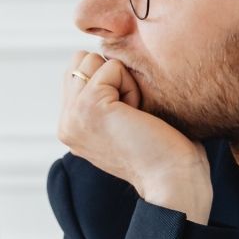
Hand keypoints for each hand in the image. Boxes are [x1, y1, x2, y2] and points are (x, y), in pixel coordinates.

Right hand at [58, 52, 213, 223]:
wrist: (172, 180)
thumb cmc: (163, 152)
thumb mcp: (120, 121)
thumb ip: (101, 96)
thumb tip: (102, 59)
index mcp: (70, 127)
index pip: (77, 72)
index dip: (110, 82)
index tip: (128, 118)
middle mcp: (65, 123)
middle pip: (81, 60)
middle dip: (112, 77)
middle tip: (131, 113)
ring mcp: (73, 116)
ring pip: (92, 60)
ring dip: (122, 81)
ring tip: (134, 114)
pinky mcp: (88, 107)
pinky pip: (112, 68)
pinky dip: (131, 86)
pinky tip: (138, 115)